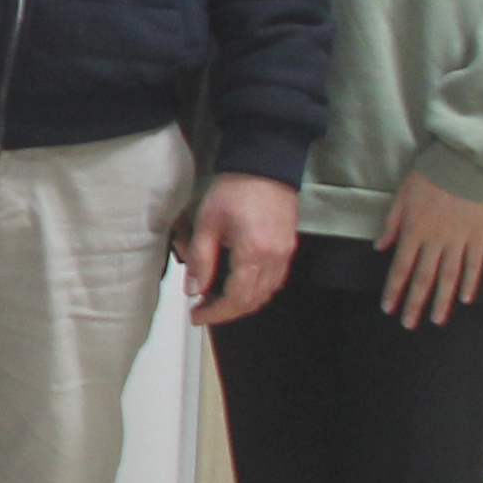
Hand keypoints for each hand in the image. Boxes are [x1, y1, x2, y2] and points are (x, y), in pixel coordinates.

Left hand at [180, 171, 298, 327]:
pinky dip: (256, 290)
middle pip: (253, 301)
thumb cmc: (235, 190)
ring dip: (242, 302)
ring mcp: (285, 254)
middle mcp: (274, 259)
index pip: (236, 299)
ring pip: (266, 294)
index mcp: (253, 253)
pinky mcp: (288, 248)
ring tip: (216, 299)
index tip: (196, 316)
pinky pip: (274, 280)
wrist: (264, 166)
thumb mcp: (208, 223)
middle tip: (203, 309)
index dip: (215, 313)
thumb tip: (194, 290)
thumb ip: (201, 260)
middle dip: (226, 311)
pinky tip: (238, 284)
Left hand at [375, 170, 482, 328]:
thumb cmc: (427, 175)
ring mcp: (458, 240)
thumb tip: (379, 248)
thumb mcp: (400, 196)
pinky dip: (470, 283)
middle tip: (409, 324)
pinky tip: (466, 299)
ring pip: (448, 277)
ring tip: (437, 320)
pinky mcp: (479, 236)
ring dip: (442, 301)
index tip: (388, 308)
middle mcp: (435, 241)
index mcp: (413, 231)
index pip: (401, 268)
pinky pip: (474, 264)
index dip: (394, 290)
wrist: (462, 161)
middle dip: (415, 303)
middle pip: (423, 278)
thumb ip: (391, 224)